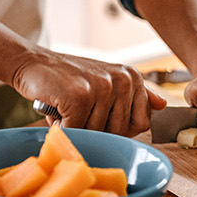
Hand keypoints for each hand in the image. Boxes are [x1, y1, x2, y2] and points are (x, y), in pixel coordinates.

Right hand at [12, 49, 166, 136]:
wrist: (32, 63)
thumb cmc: (70, 77)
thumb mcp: (108, 81)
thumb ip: (136, 94)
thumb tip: (163, 105)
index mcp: (133, 77)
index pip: (141, 123)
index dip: (120, 129)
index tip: (101, 118)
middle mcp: (122, 80)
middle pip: (120, 132)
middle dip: (96, 130)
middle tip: (80, 112)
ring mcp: (102, 87)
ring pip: (98, 133)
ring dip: (78, 129)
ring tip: (68, 108)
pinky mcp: (80, 96)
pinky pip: (78, 131)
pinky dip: (63, 129)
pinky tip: (58, 111)